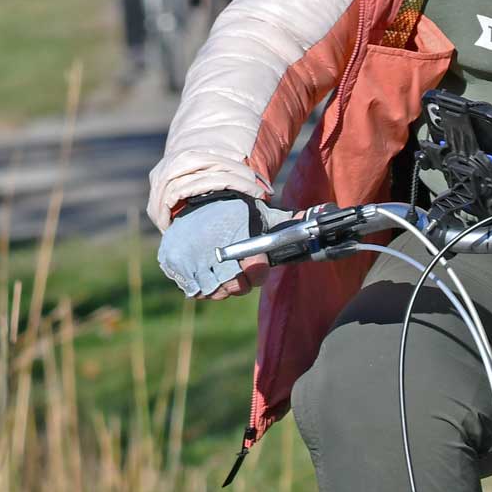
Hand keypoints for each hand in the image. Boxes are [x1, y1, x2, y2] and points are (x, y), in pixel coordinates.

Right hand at [156, 198, 290, 298]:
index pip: (250, 269)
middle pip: (231, 287)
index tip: (258, 267)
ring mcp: (187, 257)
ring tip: (225, 272)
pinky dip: (202, 286)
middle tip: (242, 273)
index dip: (257, 273)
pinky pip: (193, 289)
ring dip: (221, 287)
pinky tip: (208, 272)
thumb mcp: (263, 213)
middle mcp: (207, 247)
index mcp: (232, 234)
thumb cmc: (235, 212)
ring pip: (212, 292)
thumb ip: (287, 222)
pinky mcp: (171, 263)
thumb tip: (320, 216)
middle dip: (241, 284)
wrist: (196, 199)